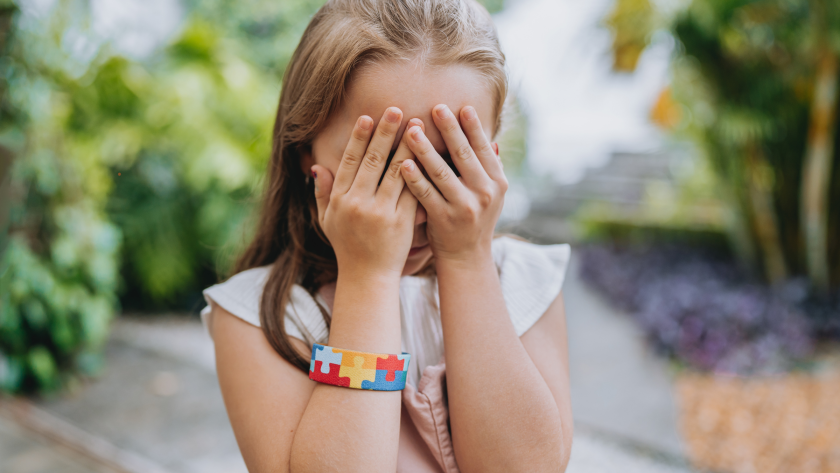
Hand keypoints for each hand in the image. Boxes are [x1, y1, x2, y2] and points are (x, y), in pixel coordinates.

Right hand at [312, 108, 422, 276]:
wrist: (367, 278)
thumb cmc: (347, 247)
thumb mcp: (326, 221)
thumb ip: (322, 193)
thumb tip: (316, 166)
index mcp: (340, 199)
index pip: (349, 160)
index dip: (359, 137)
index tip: (368, 117)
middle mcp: (358, 203)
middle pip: (373, 160)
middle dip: (386, 133)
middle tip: (397, 109)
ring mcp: (380, 212)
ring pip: (396, 172)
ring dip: (408, 146)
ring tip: (418, 125)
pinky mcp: (401, 222)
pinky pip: (412, 191)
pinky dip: (421, 172)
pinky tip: (429, 156)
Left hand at [400, 104, 506, 264]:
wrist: (467, 257)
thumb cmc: (474, 218)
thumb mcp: (491, 195)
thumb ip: (490, 168)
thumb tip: (492, 140)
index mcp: (497, 182)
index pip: (483, 148)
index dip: (472, 126)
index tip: (460, 106)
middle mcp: (484, 193)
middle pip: (463, 155)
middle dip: (449, 129)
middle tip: (435, 107)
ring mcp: (464, 207)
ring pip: (442, 172)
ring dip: (425, 149)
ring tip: (411, 130)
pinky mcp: (444, 219)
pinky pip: (425, 194)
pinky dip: (414, 178)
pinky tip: (402, 163)